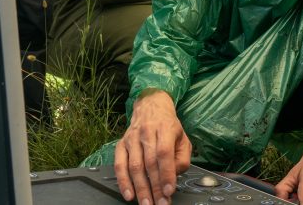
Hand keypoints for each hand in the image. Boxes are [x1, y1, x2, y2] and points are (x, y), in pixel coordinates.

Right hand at [114, 90, 191, 204]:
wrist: (151, 107)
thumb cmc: (168, 126)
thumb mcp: (183, 138)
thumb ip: (182, 158)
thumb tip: (174, 176)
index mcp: (165, 129)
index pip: (164, 153)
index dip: (166, 173)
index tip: (169, 191)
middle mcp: (147, 133)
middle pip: (149, 163)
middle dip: (154, 187)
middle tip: (159, 203)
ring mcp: (132, 139)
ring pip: (134, 166)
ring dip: (140, 188)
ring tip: (146, 203)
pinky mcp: (121, 145)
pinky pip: (119, 165)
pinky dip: (123, 181)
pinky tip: (129, 194)